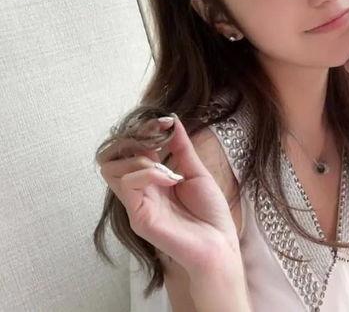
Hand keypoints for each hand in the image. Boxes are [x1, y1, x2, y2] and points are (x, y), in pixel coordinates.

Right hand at [97, 115, 241, 278]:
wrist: (219, 245)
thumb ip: (181, 148)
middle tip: (158, 137)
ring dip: (139, 156)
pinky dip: (148, 172)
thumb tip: (173, 120)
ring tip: (166, 168)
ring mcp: (137, 203)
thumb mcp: (196, 172)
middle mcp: (140, 189)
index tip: (166, 121)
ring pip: (111, 167)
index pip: (131, 147)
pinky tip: (170, 179)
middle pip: (111, 155)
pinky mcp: (139, 216)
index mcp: (153, 178)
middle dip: (133, 138)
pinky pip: (128, 183)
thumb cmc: (210, 214)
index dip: (143, 129)